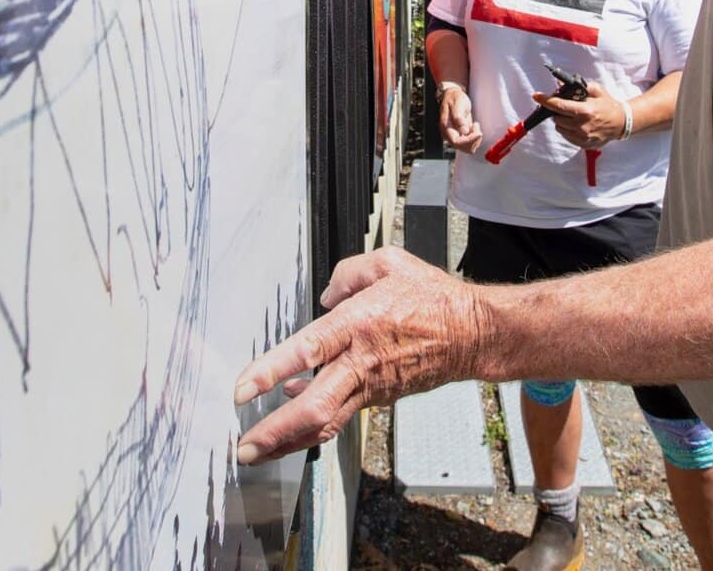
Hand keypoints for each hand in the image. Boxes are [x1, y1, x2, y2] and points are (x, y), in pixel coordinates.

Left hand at [232, 248, 486, 462]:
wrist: (470, 334)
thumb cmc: (431, 297)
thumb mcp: (389, 262)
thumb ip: (348, 273)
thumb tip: (325, 296)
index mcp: (359, 323)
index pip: (307, 351)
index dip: (271, 372)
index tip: (242, 389)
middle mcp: (361, 361)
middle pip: (314, 406)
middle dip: (275, 431)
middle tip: (244, 446)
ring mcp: (370, 385)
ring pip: (326, 422)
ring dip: (288, 440)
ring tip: (256, 451)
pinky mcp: (377, 398)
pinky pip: (339, 414)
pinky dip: (311, 421)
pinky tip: (289, 418)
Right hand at [439, 84, 481, 153]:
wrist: (453, 95)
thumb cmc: (454, 98)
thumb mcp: (457, 104)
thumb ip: (459, 118)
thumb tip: (464, 131)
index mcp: (446, 127)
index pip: (457, 142)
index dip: (469, 140)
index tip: (478, 133)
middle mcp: (450, 134)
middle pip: (463, 147)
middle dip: (473, 140)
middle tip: (476, 126)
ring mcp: (456, 135)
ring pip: (468, 147)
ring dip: (475, 139)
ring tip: (475, 125)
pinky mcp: (461, 134)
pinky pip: (470, 143)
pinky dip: (475, 138)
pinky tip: (474, 127)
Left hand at [535, 81, 627, 148]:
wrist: (621, 123)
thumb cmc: (608, 105)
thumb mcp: (596, 90)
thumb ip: (578, 87)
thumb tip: (560, 85)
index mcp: (585, 111)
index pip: (560, 106)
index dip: (546, 100)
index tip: (536, 95)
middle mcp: (582, 125)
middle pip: (557, 118)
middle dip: (557, 111)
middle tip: (564, 107)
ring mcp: (583, 137)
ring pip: (560, 128)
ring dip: (562, 121)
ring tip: (573, 116)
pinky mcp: (583, 144)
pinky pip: (566, 136)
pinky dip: (567, 129)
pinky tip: (576, 124)